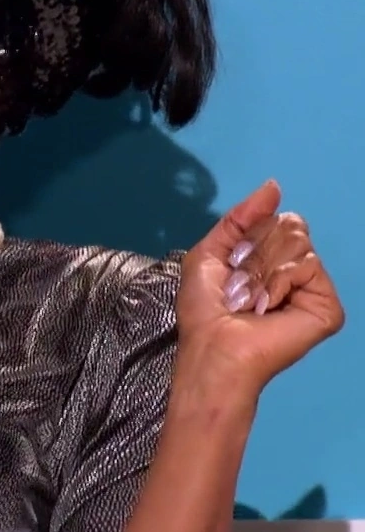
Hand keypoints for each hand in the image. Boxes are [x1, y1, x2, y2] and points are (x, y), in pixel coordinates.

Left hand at [176, 180, 344, 398]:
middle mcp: (296, 271)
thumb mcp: (209, 252)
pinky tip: (268, 306)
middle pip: (291, 226)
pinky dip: (280, 281)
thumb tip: (274, 185)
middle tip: (240, 285)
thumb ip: (240, 217)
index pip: (277, 220)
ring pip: (299, 243)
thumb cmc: (205, 308)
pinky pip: (309, 266)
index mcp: (270, 259)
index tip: (232, 263)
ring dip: (263, 269)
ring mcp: (313, 289)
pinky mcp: (327, 306)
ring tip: (251, 299)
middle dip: (256, 252)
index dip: (250, 235)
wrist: (213, 346)